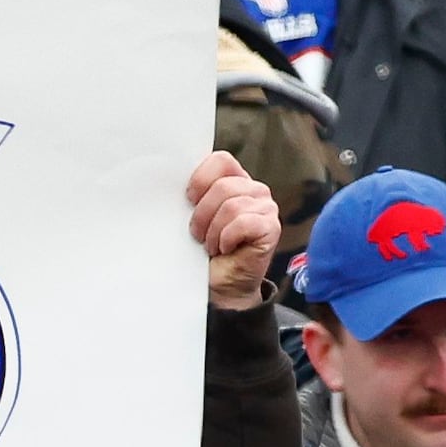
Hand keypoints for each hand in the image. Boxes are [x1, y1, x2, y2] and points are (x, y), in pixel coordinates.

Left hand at [184, 147, 274, 305]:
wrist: (220, 285)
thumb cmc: (205, 250)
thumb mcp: (195, 216)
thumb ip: (194, 194)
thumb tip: (174, 180)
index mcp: (235, 180)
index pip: (221, 160)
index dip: (201, 180)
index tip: (189, 200)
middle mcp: (254, 190)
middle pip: (223, 186)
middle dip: (203, 215)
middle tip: (199, 235)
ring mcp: (266, 208)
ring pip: (231, 206)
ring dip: (214, 232)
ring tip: (213, 245)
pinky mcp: (271, 228)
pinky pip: (243, 223)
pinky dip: (227, 239)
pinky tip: (226, 249)